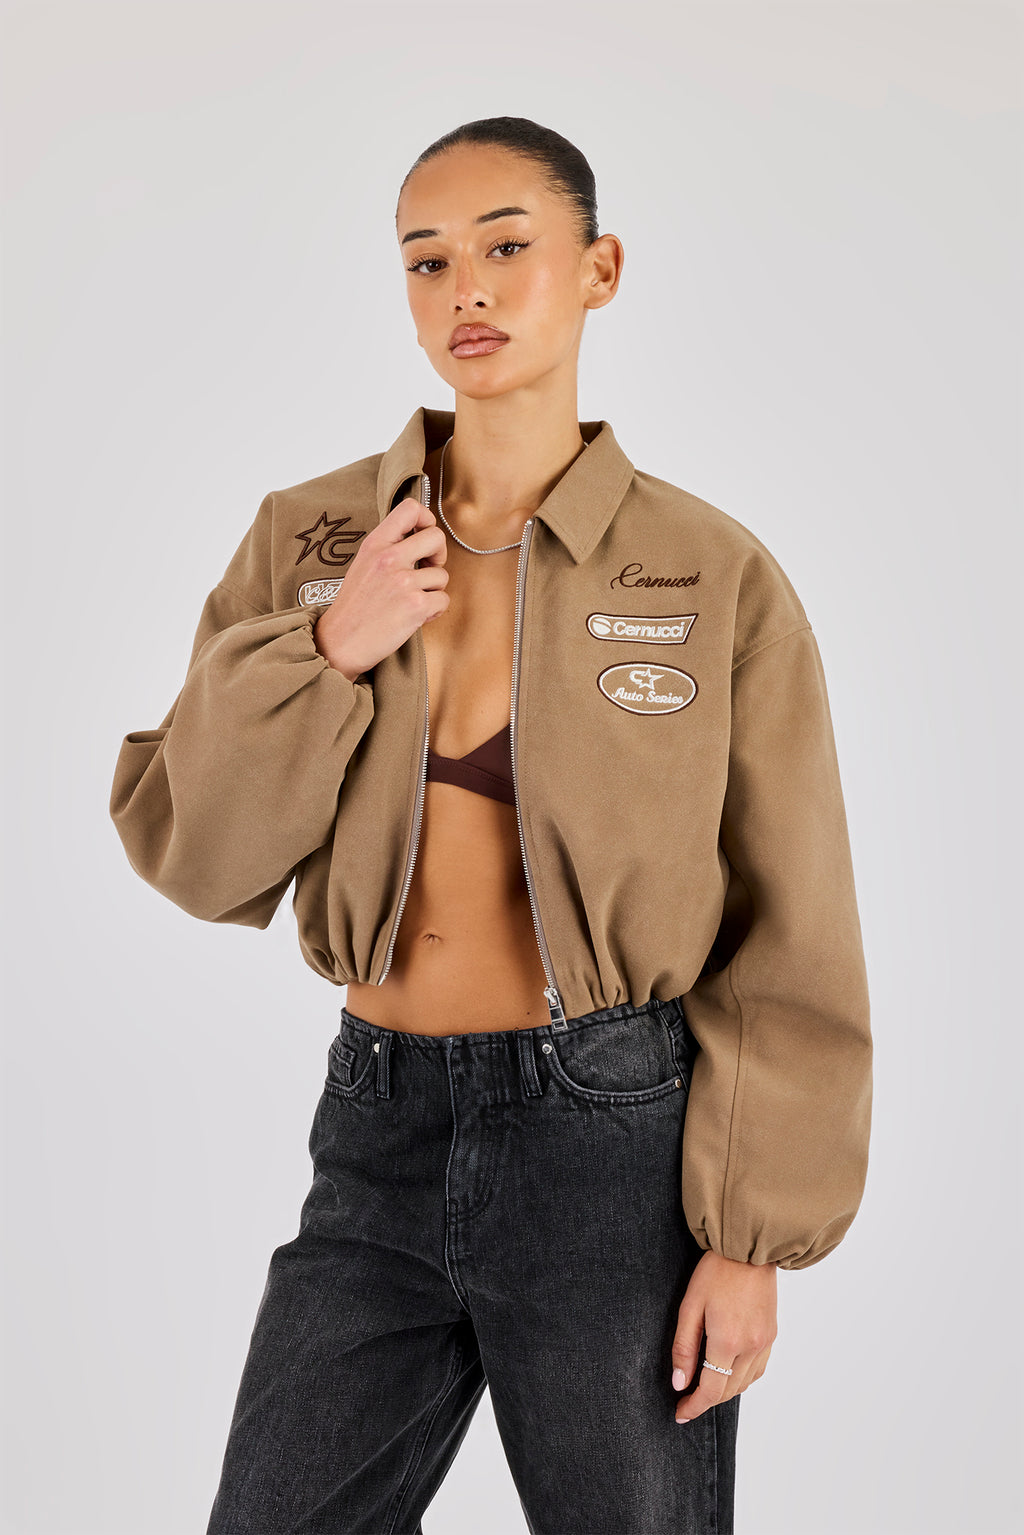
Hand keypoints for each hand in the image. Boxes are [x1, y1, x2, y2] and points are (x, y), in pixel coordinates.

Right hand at [313, 496, 449, 679]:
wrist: (340, 643)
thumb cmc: (354, 607)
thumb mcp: (363, 565)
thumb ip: (388, 548)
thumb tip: (419, 536)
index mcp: (375, 545)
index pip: (409, 509)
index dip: (426, 518)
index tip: (424, 535)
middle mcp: (389, 559)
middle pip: (436, 537)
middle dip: (439, 554)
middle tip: (429, 568)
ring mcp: (403, 582)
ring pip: (442, 575)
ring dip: (433, 591)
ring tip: (411, 602)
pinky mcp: (415, 606)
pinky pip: (443, 600)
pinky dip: (434, 611)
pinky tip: (415, 616)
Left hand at [671, 1251, 777, 1423]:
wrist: (748, 1249)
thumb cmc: (716, 1272)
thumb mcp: (690, 1306)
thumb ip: (684, 1347)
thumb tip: (680, 1383)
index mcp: (727, 1340)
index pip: (711, 1390)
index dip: (694, 1406)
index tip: (680, 1413)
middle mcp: (751, 1347)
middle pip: (728, 1391)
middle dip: (706, 1400)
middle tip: (686, 1401)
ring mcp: (765, 1343)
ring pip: (744, 1384)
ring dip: (724, 1391)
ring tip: (704, 1387)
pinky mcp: (772, 1336)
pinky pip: (758, 1370)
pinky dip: (742, 1378)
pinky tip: (728, 1371)